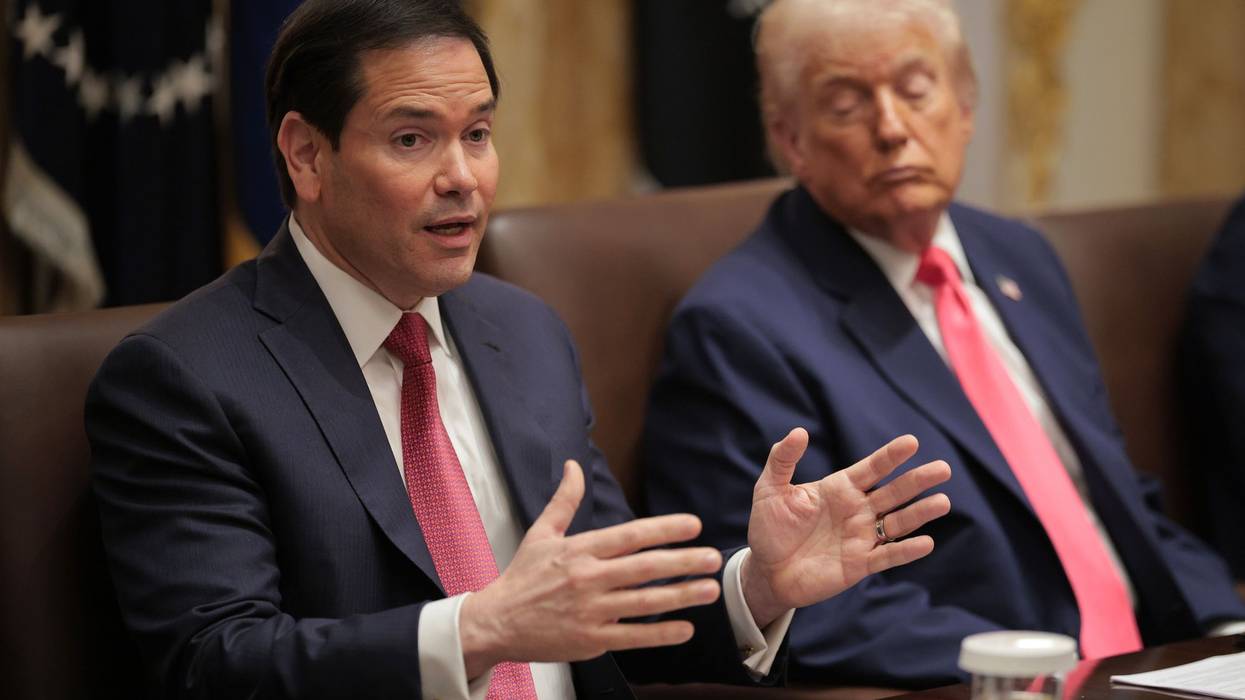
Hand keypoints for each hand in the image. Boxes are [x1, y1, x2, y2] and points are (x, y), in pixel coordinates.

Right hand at [459, 460, 723, 678]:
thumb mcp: (540, 533)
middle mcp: (588, 578)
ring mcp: (590, 611)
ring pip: (644, 603)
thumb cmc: (522, 577)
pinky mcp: (590, 639)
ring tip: (709, 590)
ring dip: (680, 596)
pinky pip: (633, 637)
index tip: (693, 525)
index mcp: (580, 550)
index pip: (630, 535)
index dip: (664, 529)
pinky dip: (660, 634)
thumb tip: (573, 465)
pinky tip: (686, 628)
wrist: (496, 622)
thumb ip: (564, 500)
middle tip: (712, 558)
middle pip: (644, 568)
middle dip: (683, 562)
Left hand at [741, 430, 951, 626]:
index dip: (891, 456)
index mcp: (840, 488)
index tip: (912, 442)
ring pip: (898, 523)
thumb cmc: (769, 527)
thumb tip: (799, 431)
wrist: (765, 571)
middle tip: (944, 468)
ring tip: (943, 502)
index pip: (871, 468)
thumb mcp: (770, 488)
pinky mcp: (859, 564)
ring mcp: (861, 537)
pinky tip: (926, 542)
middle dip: (918, 480)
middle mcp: (857, 510)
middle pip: (894, 492)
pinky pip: (887, 556)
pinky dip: (906, 551)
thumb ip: (783, 459)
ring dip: (920, 513)